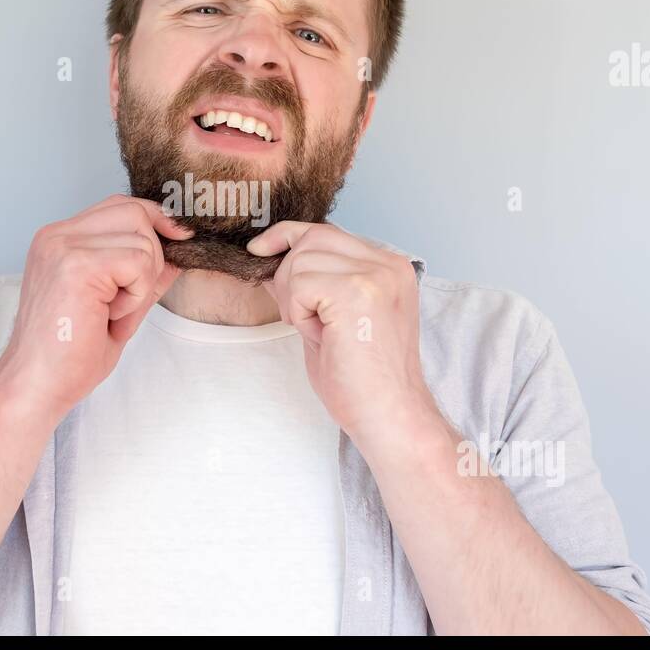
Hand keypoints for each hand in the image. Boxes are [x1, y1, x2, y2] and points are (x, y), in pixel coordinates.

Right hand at [0, 194, 190, 423]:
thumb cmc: (69, 354)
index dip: (154, 220)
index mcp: (59, 239)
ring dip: (142, 283)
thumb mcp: (117, 303)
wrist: (37, 386)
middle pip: (135, 211)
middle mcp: (57, 235)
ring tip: (112, 312)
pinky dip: (136, 295)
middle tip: (127, 301)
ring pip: (142, 239)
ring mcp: (63, 246)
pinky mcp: (76, 265)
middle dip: (151, 257)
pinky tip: (109, 315)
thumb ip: (143, 272)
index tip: (178, 241)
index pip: (120, 205)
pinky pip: (138, 263)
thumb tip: (178, 249)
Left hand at [247, 222, 428, 437]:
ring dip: (296, 300)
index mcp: (389, 267)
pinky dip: (299, 312)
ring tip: (321, 333)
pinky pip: (301, 284)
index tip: (260, 250)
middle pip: (311, 238)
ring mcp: (376, 275)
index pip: (327, 232)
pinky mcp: (357, 291)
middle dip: (290, 277)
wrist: (389, 417)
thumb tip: (268, 260)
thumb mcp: (329, 320)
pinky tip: (322, 336)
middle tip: (306, 321)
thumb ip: (307, 286)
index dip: (288, 237)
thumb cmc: (361, 381)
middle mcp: (388, 264)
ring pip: (301, 260)